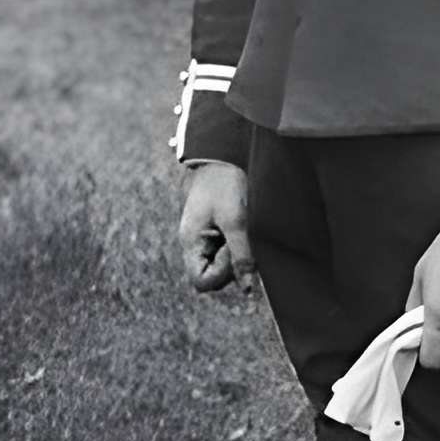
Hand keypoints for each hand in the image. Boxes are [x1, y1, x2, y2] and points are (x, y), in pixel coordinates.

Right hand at [179, 161, 255, 294]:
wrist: (223, 152)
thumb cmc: (225, 183)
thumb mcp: (236, 219)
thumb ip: (241, 255)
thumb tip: (248, 288)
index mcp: (191, 241)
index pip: (201, 281)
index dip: (221, 274)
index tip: (234, 250)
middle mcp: (195, 243)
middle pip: (213, 274)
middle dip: (231, 264)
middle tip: (242, 237)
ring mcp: (205, 237)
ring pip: (222, 262)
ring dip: (237, 253)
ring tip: (244, 229)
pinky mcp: (216, 229)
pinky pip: (227, 249)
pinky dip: (238, 244)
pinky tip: (245, 227)